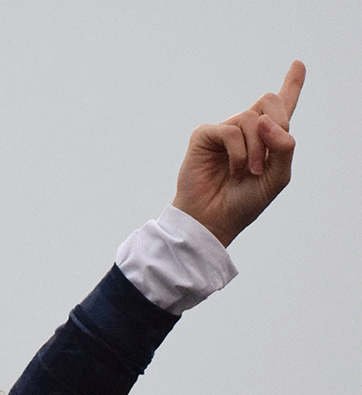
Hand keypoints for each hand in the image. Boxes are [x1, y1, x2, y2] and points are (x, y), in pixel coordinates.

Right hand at [172, 60, 305, 246]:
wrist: (214, 220)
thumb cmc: (244, 202)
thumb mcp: (277, 178)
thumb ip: (284, 148)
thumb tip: (265, 121)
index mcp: (266, 140)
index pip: (281, 106)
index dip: (291, 84)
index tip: (299, 64)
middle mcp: (245, 130)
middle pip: (269, 101)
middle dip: (277, 124)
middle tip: (269, 155)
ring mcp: (224, 131)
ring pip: (251, 118)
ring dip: (256, 149)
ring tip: (249, 173)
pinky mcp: (206, 135)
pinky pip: (231, 131)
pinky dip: (238, 154)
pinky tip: (235, 171)